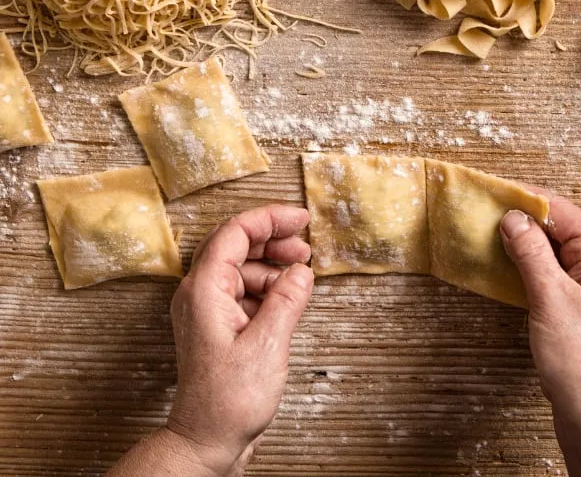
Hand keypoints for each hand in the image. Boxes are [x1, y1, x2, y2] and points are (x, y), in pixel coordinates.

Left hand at [110, 205, 314, 475]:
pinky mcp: (218, 327)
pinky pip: (242, 292)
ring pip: (241, 269)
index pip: (234, 233)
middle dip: (272, 241)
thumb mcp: (268, 344)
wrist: (208, 439)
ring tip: (301, 275)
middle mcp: (199, 296)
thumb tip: (301, 271)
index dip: (269, 219)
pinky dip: (267, 289)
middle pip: (235, 247)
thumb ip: (287, 300)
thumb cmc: (228, 400)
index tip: (300, 219)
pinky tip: (288, 299)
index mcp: (204, 291)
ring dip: (272, 267)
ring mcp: (206, 311)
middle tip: (305, 246)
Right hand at [500, 196, 580, 476]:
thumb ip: (531, 253)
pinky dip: (527, 264)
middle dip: (521, 218)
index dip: (524, 199)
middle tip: (480, 209)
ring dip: (522, 241)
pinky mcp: (579, 303)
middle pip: (558, 226)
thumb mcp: (550, 297)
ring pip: (552, 249)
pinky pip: (551, 271)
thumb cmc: (580, 357)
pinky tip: (503, 262)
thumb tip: (512, 217)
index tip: (489, 190)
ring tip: (485, 231)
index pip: (561, 210)